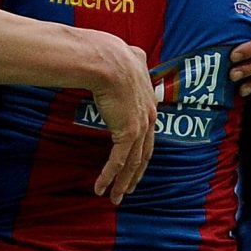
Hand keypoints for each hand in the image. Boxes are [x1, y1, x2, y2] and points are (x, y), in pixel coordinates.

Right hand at [90, 39, 156, 204]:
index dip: (141, 150)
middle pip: (144, 153)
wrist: (108, 60)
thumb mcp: (132, 55)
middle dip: (135, 174)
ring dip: (123, 183)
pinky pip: (117, 162)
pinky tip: (100, 188)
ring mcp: (140, 127)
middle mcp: (149, 117)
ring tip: (114, 197)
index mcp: (150, 102)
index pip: (148, 133)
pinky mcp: (126, 133)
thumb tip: (135, 52)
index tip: (134, 162)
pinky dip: (109, 177)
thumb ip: (136, 58)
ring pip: (132, 163)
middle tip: (127, 189)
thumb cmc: (114, 55)